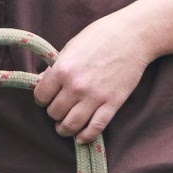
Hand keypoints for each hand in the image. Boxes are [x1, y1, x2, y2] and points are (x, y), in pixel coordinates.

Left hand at [32, 10, 151, 143]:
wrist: (132, 36)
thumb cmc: (100, 36)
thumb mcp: (71, 46)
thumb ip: (56, 67)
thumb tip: (41, 82)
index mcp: (62, 68)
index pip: (41, 96)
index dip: (42, 99)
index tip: (46, 98)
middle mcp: (76, 86)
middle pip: (54, 113)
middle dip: (54, 112)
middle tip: (58, 108)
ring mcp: (95, 97)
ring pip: (71, 125)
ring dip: (65, 129)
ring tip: (64, 127)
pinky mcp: (112, 104)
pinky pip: (95, 128)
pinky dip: (85, 136)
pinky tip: (81, 137)